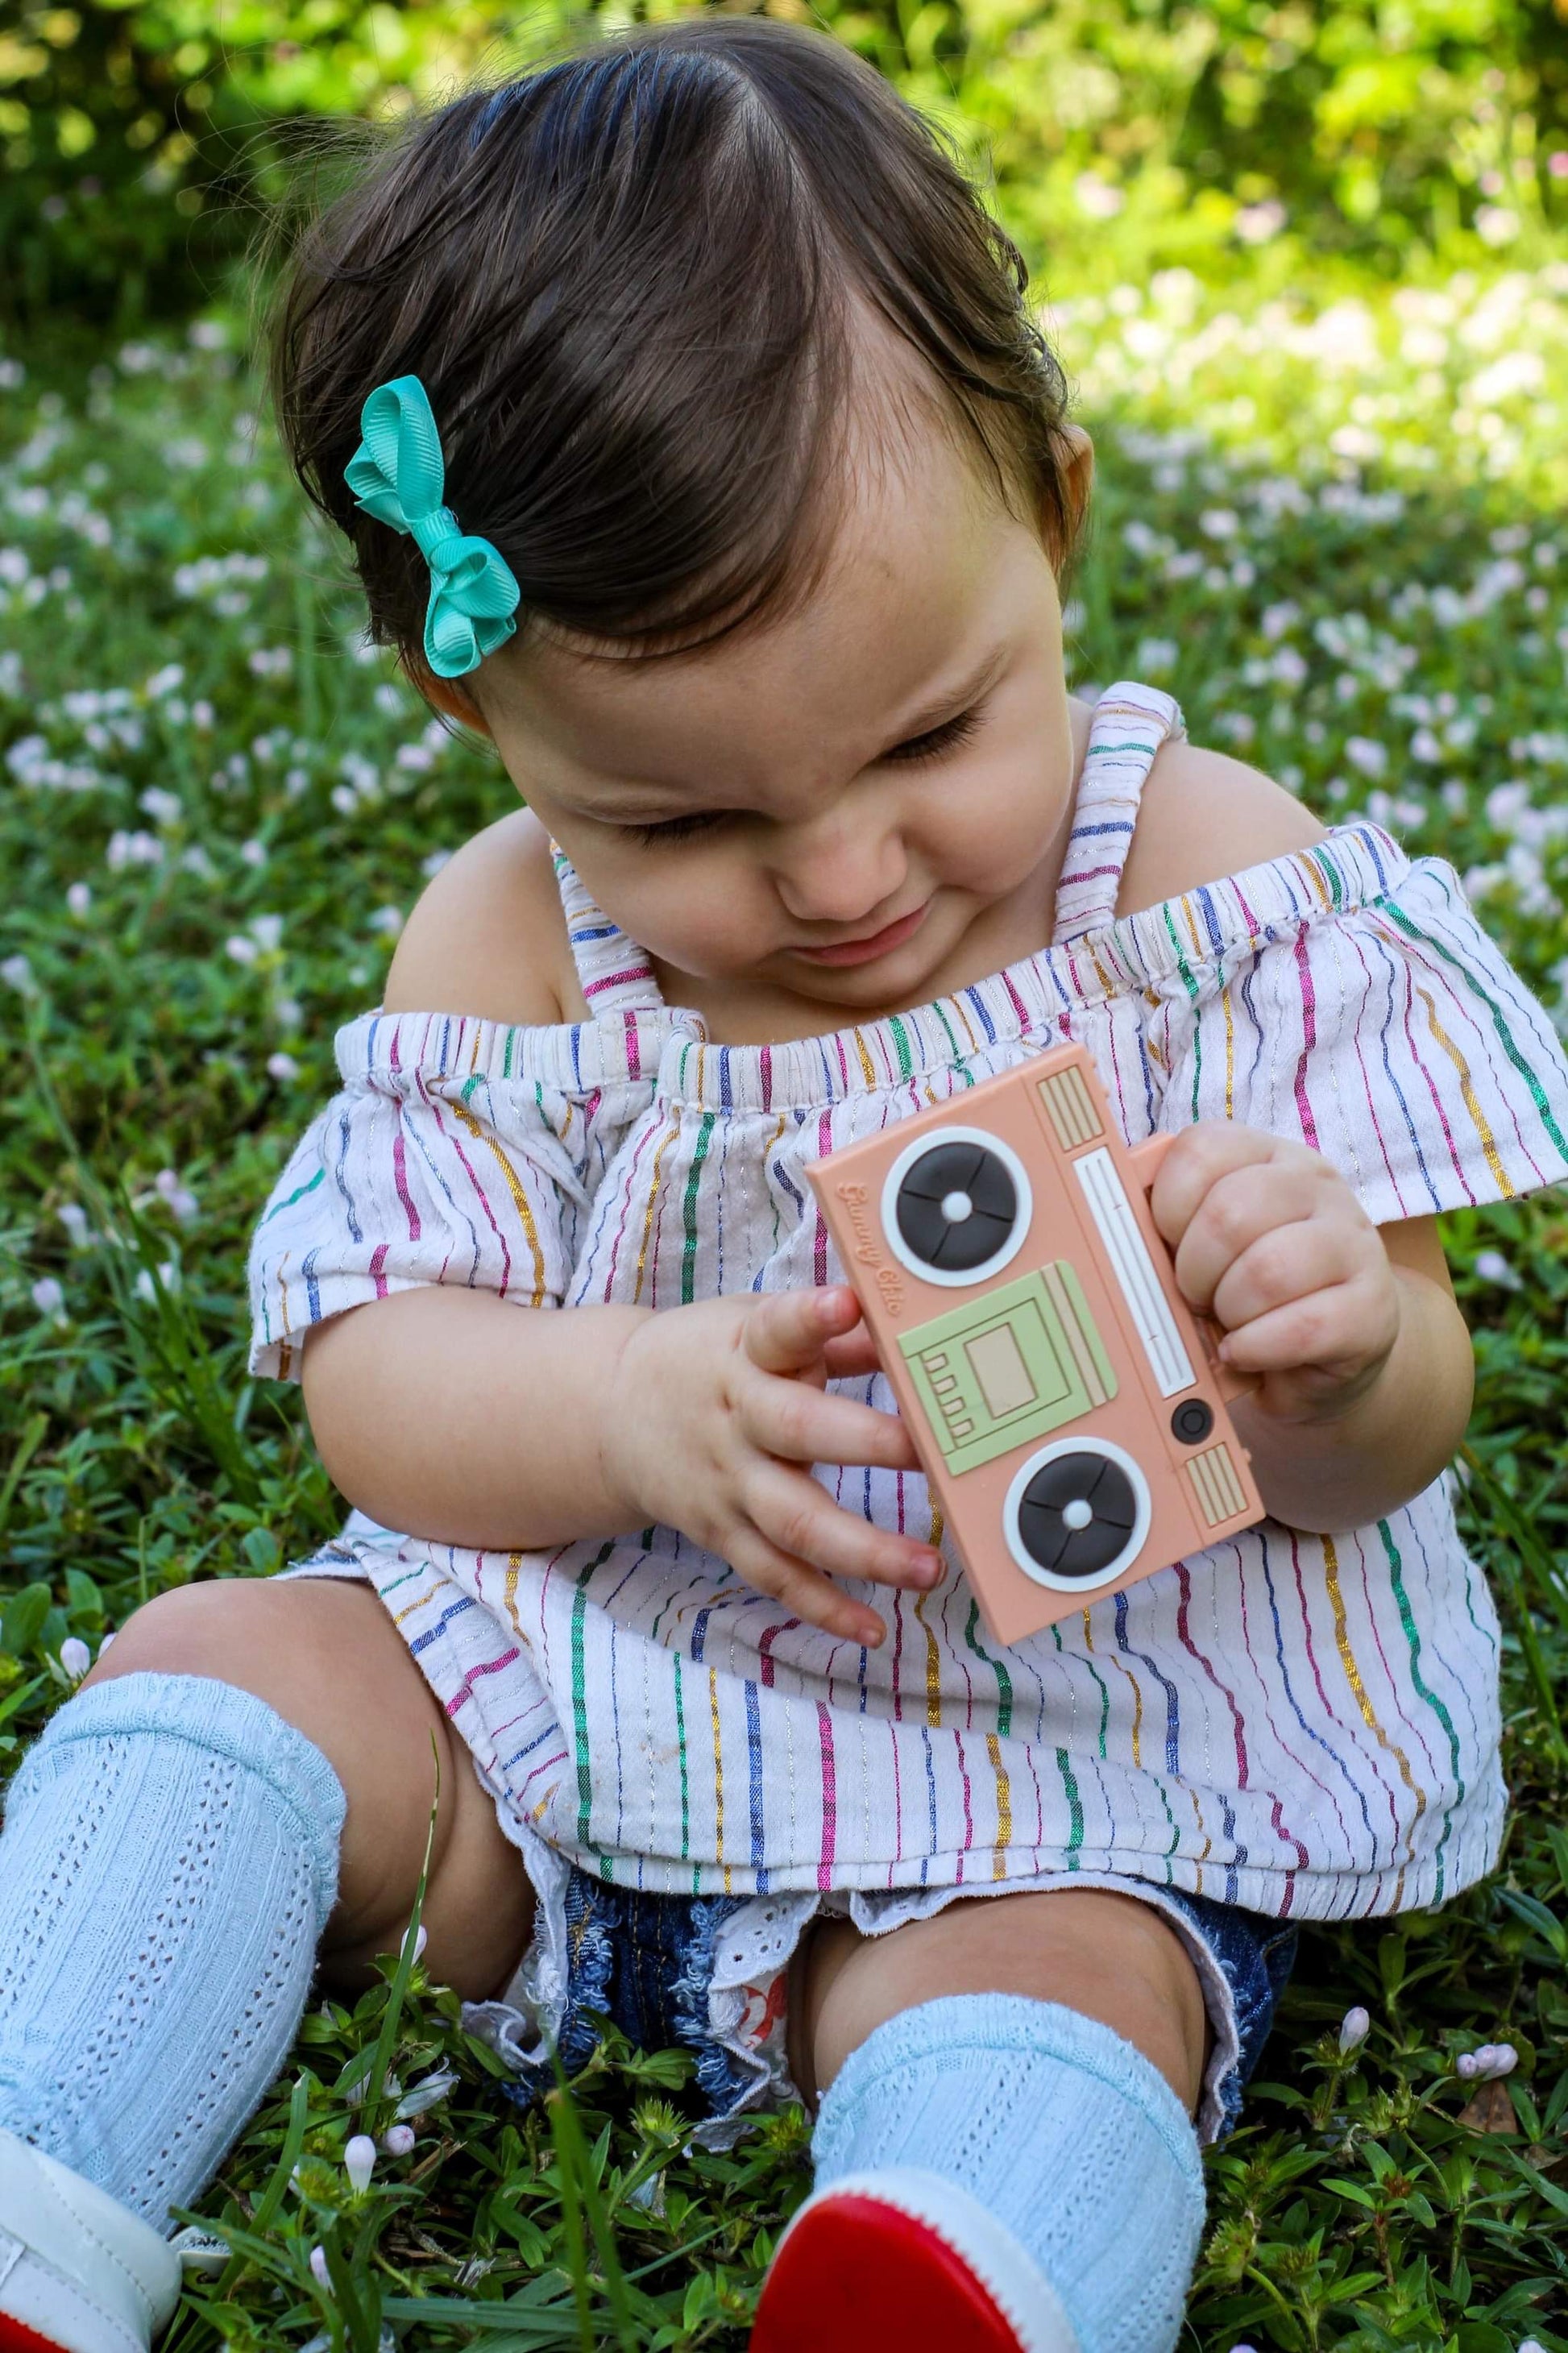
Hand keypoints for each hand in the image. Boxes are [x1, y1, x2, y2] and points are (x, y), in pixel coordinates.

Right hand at [600, 1288, 938, 1645]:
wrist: (610, 1412)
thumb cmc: (708, 1360)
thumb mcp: (754, 1326)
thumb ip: (830, 1334)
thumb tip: (907, 1327)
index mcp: (745, 1352)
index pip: (776, 1330)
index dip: (810, 1319)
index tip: (846, 1302)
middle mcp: (735, 1419)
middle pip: (797, 1431)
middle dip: (866, 1442)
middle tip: (929, 1451)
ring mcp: (727, 1483)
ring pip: (793, 1522)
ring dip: (863, 1551)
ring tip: (926, 1568)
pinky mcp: (721, 1532)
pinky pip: (773, 1575)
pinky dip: (822, 1606)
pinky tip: (872, 1628)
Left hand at [1149, 1124, 1400, 1422]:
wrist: (1331, 1348)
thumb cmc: (1249, 1291)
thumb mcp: (1204, 1246)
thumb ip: (1166, 1226)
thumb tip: (1108, 1230)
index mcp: (1264, 1155)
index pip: (1202, 1149)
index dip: (1167, 1208)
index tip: (1166, 1246)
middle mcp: (1315, 1185)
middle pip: (1231, 1211)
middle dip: (1194, 1270)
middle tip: (1195, 1298)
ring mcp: (1353, 1241)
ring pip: (1268, 1269)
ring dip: (1229, 1311)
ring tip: (1227, 1324)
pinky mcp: (1373, 1307)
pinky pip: (1302, 1327)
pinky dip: (1256, 1348)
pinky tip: (1245, 1352)